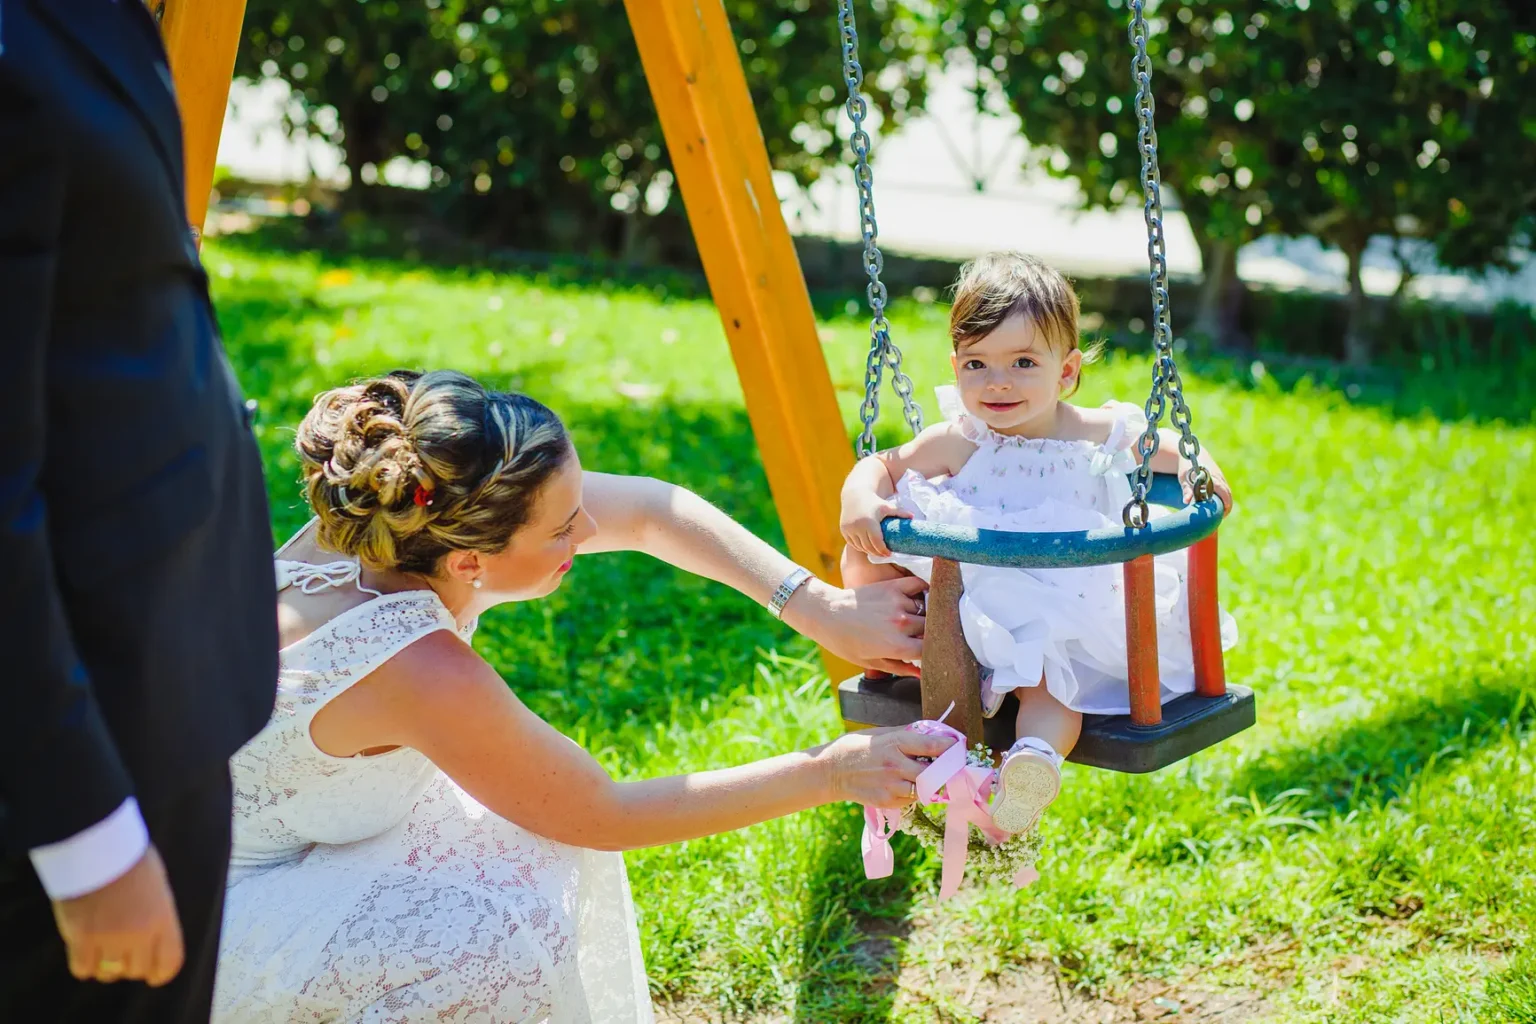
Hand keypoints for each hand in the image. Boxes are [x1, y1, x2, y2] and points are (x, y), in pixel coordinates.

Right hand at [50, 846, 183, 986]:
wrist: (96, 844)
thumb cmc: (129, 857)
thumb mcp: (157, 884)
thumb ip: (157, 913)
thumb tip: (152, 934)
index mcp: (163, 917)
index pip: (170, 962)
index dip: (161, 973)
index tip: (154, 974)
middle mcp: (139, 933)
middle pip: (137, 970)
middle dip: (131, 964)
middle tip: (123, 951)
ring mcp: (109, 938)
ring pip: (110, 974)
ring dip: (107, 966)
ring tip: (103, 950)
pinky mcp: (80, 938)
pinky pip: (83, 969)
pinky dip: (83, 964)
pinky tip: (84, 951)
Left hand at [781, 576, 925, 674]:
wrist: (827, 614)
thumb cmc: (845, 642)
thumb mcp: (871, 661)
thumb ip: (900, 668)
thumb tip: (922, 675)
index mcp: (897, 645)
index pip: (930, 650)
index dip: (932, 653)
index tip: (928, 653)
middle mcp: (902, 623)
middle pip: (932, 629)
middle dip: (930, 635)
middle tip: (921, 637)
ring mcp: (898, 603)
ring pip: (928, 609)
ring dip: (926, 615)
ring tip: (916, 620)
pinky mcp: (893, 587)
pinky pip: (919, 585)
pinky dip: (925, 590)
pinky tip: (922, 598)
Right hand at [815, 727, 956, 806]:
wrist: (830, 771)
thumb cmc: (855, 747)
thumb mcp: (880, 733)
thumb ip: (905, 733)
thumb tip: (930, 732)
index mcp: (896, 743)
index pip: (934, 746)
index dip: (952, 748)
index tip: (960, 747)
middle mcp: (896, 765)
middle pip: (936, 773)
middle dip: (947, 771)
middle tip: (954, 768)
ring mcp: (892, 786)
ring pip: (927, 790)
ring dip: (933, 785)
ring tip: (932, 777)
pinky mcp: (888, 802)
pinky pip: (912, 799)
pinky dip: (916, 793)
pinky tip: (910, 785)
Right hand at [839, 491, 910, 557]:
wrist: (855, 495)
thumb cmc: (874, 501)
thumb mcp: (887, 506)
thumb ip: (900, 513)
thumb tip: (913, 517)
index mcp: (869, 522)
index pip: (877, 543)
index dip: (883, 550)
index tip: (889, 554)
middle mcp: (858, 527)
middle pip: (869, 547)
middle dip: (877, 553)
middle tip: (884, 555)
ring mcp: (849, 529)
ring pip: (860, 547)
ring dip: (868, 551)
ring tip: (876, 552)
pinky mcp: (844, 530)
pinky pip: (852, 544)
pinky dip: (860, 547)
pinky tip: (866, 547)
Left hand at [1181, 452, 1233, 513]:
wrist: (1191, 453)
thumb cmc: (1186, 467)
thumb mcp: (1184, 478)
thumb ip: (1186, 490)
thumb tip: (1186, 501)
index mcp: (1212, 477)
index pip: (1223, 493)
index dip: (1225, 504)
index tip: (1222, 514)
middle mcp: (1218, 476)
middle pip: (1228, 494)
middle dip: (1227, 506)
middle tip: (1221, 517)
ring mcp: (1220, 476)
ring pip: (1228, 491)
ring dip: (1226, 502)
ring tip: (1220, 513)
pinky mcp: (1219, 476)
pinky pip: (1225, 488)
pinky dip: (1224, 497)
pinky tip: (1219, 504)